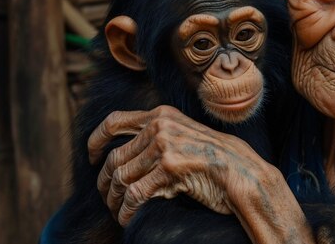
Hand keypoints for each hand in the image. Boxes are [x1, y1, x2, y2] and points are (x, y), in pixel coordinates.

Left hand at [88, 106, 268, 224]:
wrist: (242, 172)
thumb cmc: (214, 160)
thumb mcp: (184, 136)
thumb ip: (157, 137)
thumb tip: (125, 155)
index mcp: (162, 115)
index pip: (115, 121)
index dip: (96, 140)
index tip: (92, 158)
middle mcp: (160, 126)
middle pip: (114, 158)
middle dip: (105, 183)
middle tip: (108, 198)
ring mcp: (165, 145)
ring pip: (120, 178)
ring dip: (115, 201)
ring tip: (119, 212)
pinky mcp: (170, 167)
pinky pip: (134, 194)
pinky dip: (126, 210)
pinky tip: (128, 218)